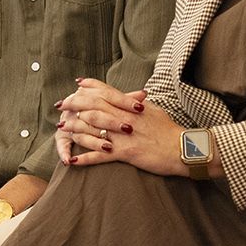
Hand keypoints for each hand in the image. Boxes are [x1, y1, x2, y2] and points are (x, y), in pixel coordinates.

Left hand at [55, 78, 184, 175]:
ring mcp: (124, 135)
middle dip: (74, 104)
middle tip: (61, 105)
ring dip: (74, 128)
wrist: (183, 149)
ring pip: (92, 128)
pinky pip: (100, 155)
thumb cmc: (170, 131)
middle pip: (93, 106)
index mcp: (131, 106)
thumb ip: (139, 104)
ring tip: (61, 128)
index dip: (89, 87)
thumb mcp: (154, 111)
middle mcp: (125, 118)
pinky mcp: (125, 153)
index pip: (106, 91)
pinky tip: (72, 161)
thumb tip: (134, 96)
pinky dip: (84, 158)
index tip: (76, 85)